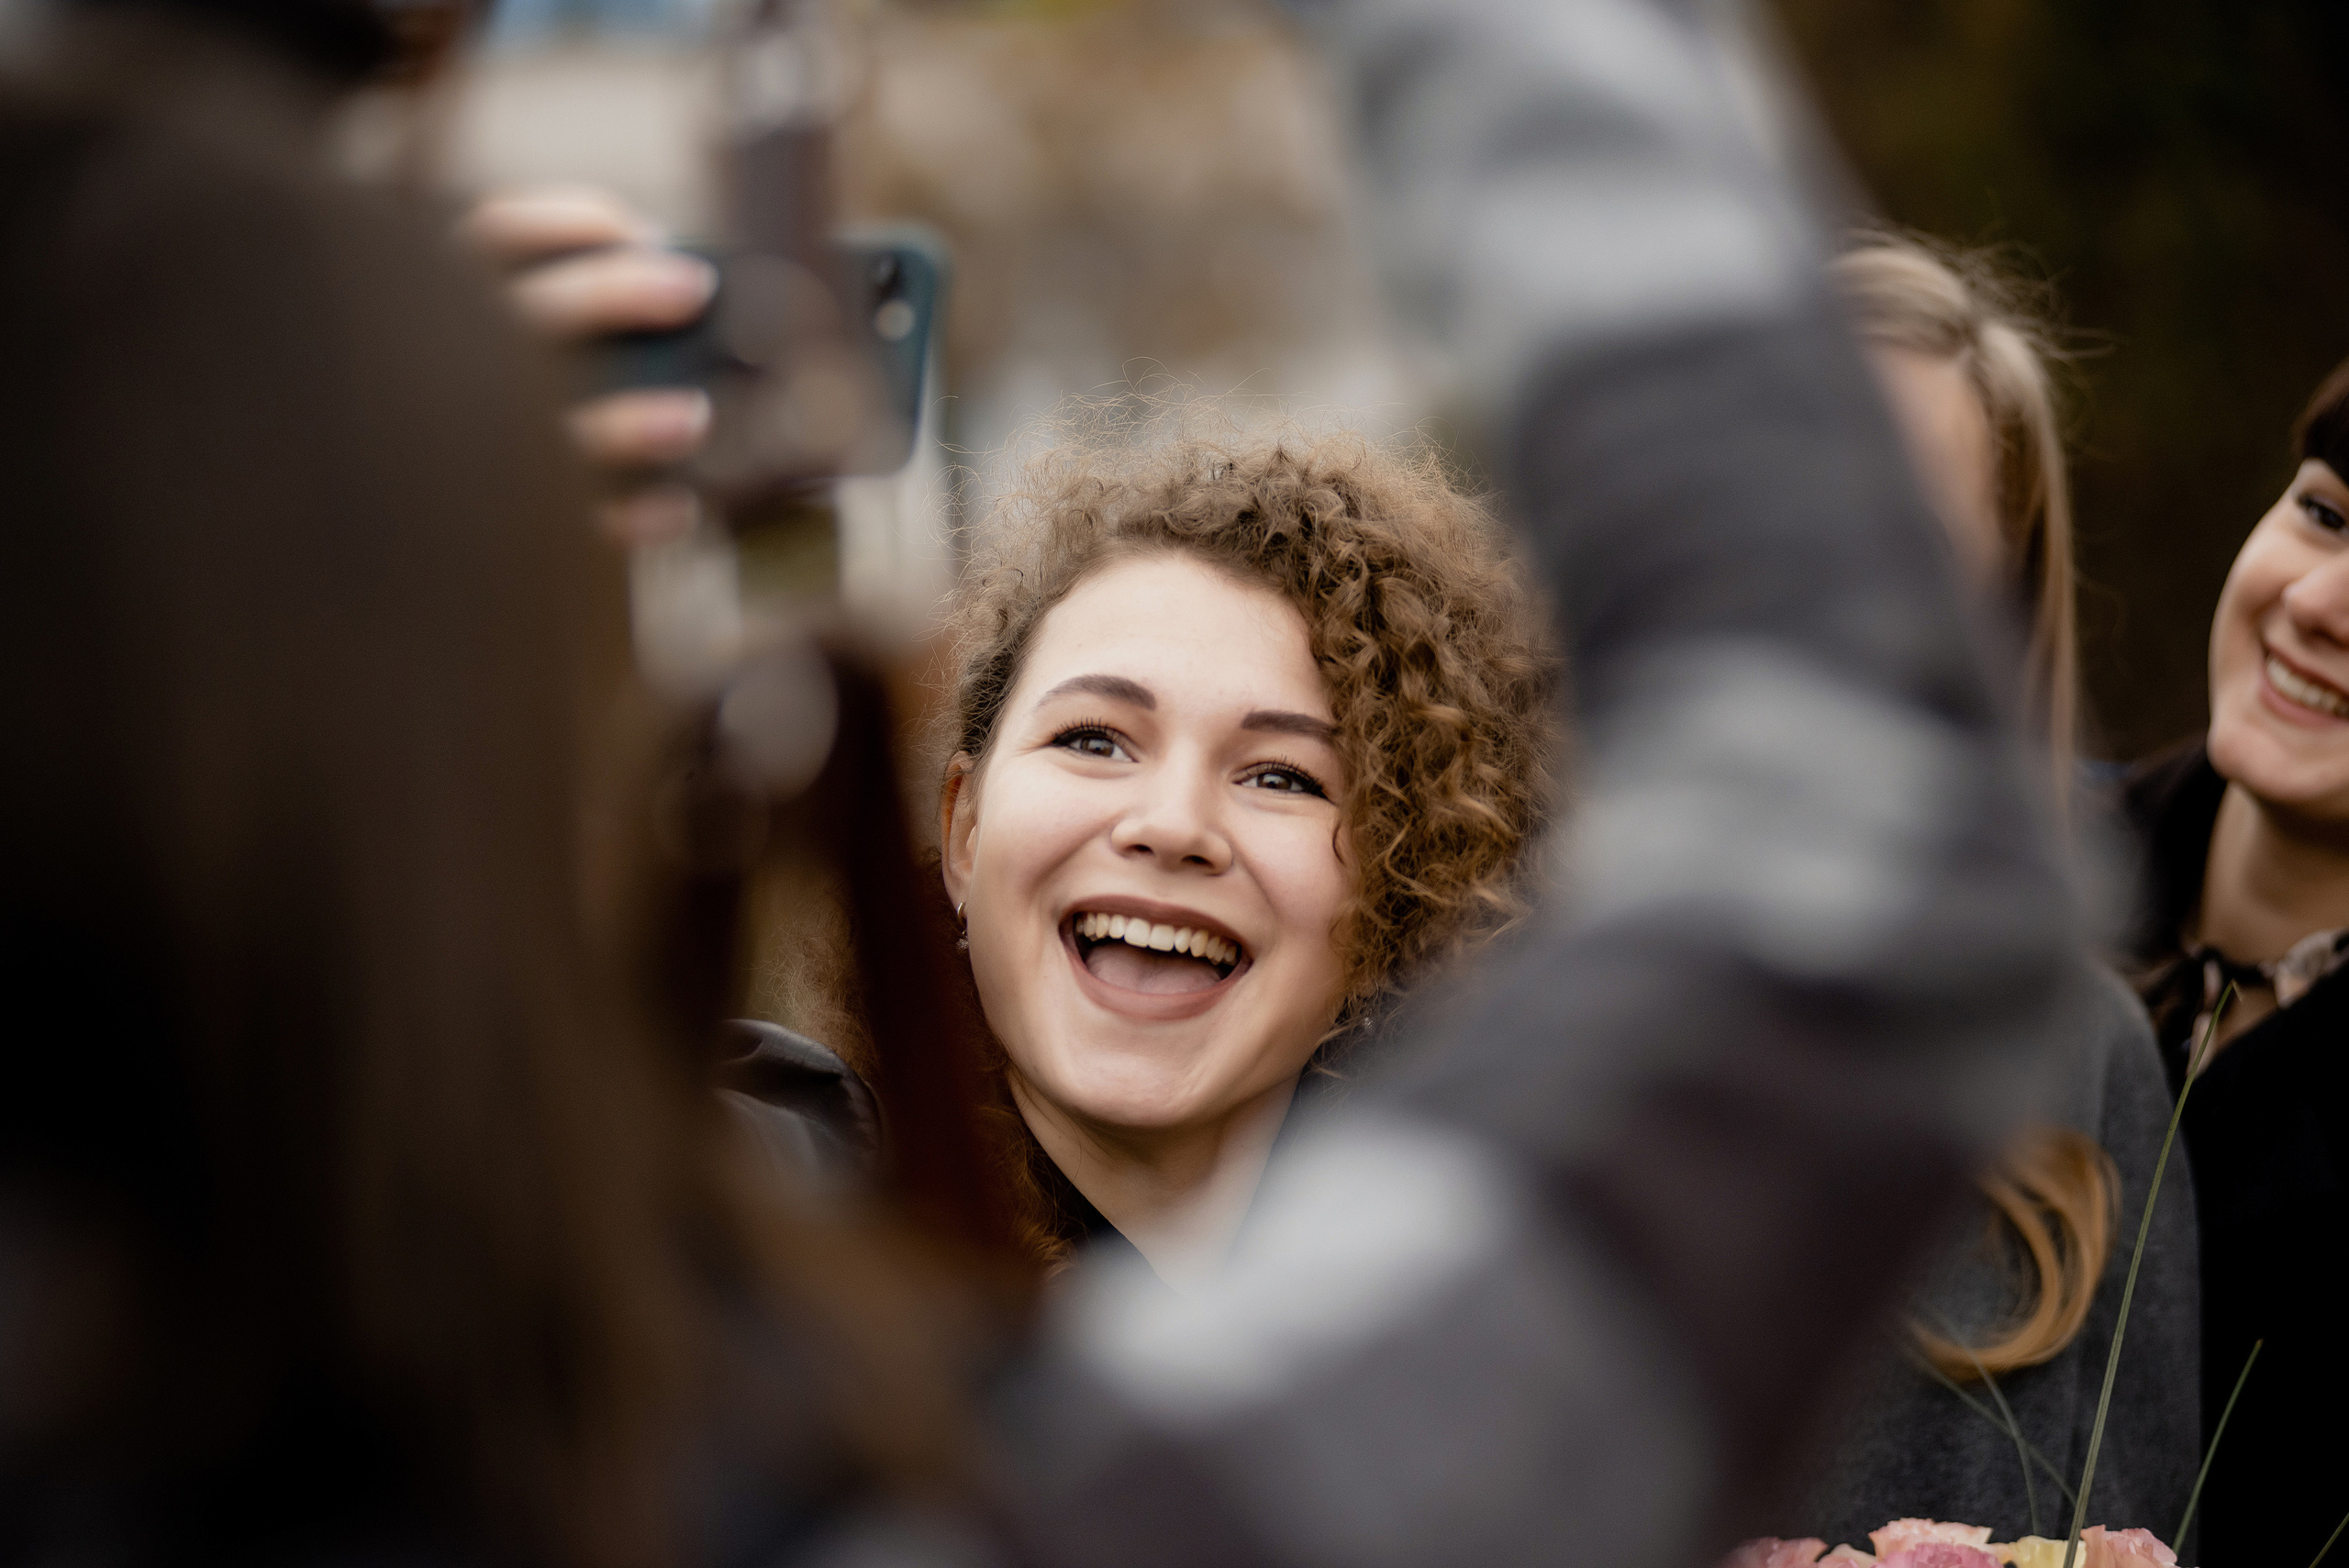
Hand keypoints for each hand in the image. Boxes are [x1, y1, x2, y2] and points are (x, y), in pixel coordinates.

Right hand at [464, 186, 717, 545]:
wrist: (406, 532)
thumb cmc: (478, 417)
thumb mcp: (493, 345)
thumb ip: (562, 315)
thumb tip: (677, 293)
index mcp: (429, 306)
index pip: (496, 234)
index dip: (580, 222)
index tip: (653, 237)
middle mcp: (430, 369)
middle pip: (524, 314)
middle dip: (618, 292)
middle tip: (696, 288)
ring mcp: (452, 453)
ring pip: (545, 434)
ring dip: (633, 424)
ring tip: (697, 416)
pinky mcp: (485, 531)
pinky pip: (569, 525)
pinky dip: (632, 515)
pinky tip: (680, 505)